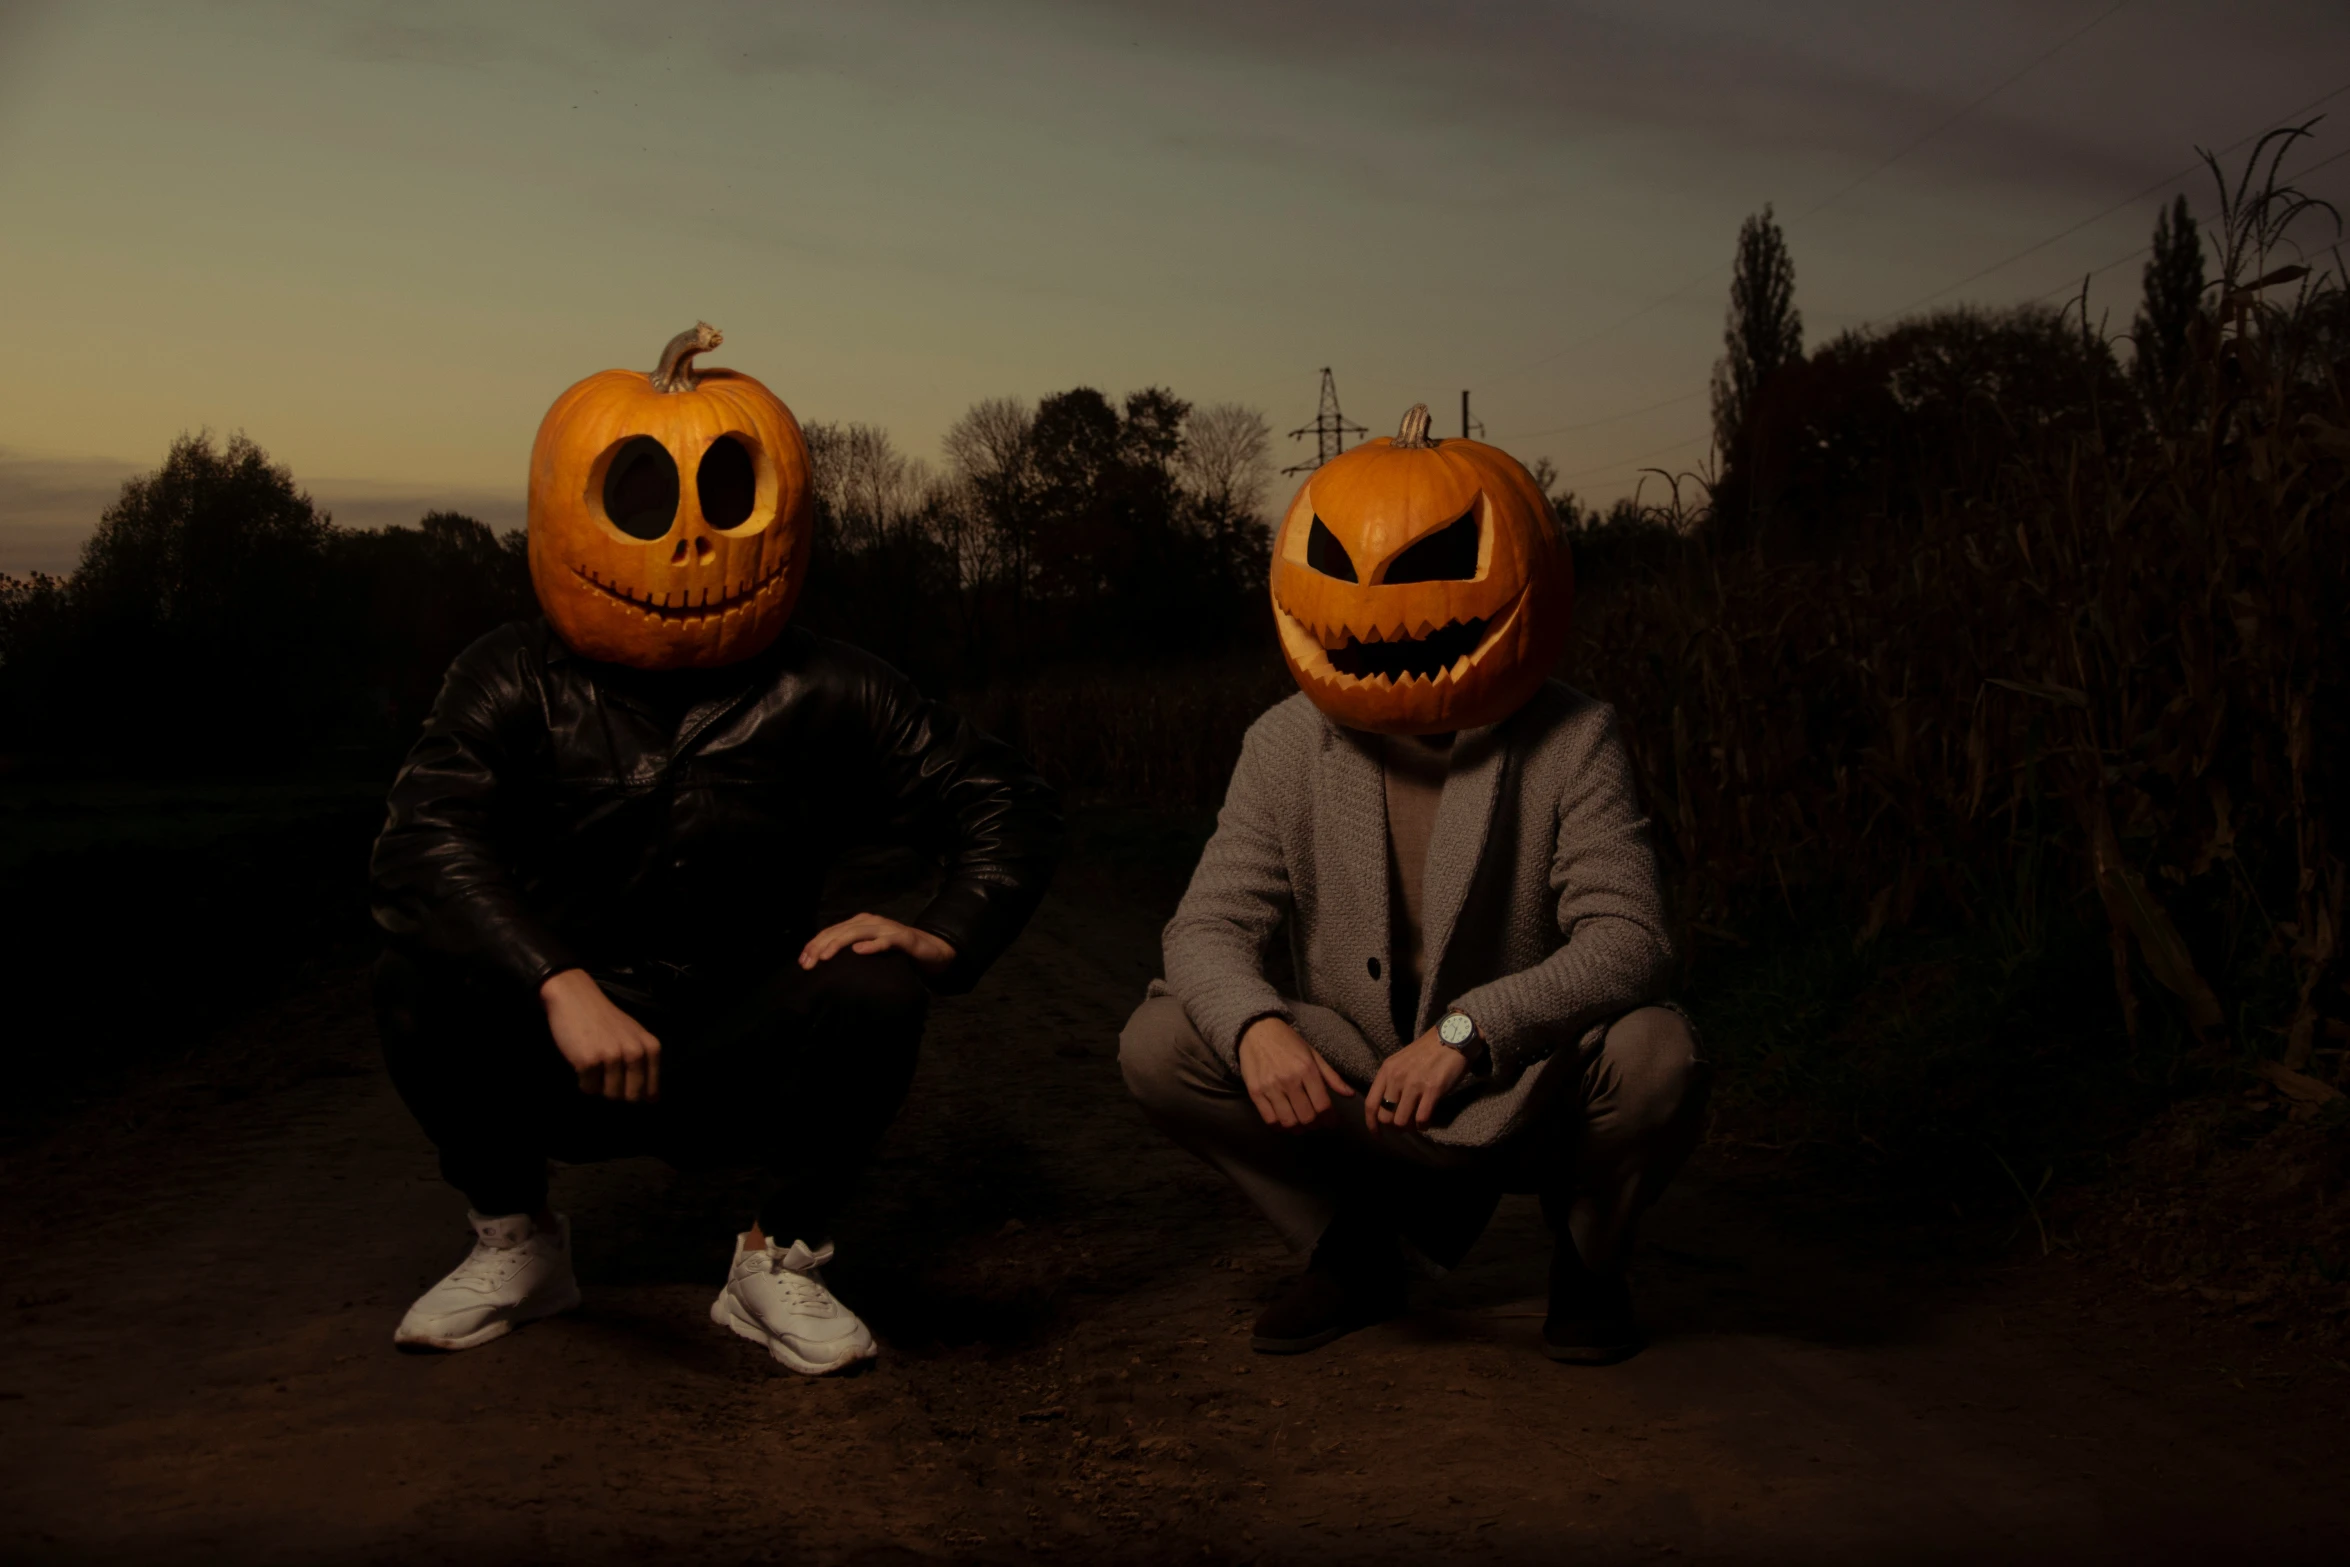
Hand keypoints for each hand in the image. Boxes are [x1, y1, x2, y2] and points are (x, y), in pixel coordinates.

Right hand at [540, 968, 661, 1101]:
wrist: (575, 998)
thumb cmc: (605, 1020)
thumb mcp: (634, 1037)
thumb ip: (646, 1065)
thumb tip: (653, 1100)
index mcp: (650, 1049)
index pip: (650, 1091)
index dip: (636, 1092)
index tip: (624, 1082)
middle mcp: (635, 1053)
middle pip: (630, 1097)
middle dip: (617, 1092)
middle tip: (606, 1073)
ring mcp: (612, 1057)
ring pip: (609, 1095)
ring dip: (599, 1086)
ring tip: (595, 1065)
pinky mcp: (589, 1061)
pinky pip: (588, 1089)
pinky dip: (583, 1082)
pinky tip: (581, 1062)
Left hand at [799, 912, 956, 976]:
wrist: (930, 949)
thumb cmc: (896, 952)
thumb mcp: (869, 949)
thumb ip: (851, 952)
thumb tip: (823, 965)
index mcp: (860, 923)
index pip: (832, 931)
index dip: (814, 944)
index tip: (802, 962)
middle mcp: (871, 922)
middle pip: (840, 930)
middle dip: (820, 946)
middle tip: (808, 963)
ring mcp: (887, 928)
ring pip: (858, 932)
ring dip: (839, 943)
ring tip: (825, 957)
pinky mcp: (903, 938)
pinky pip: (886, 940)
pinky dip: (872, 945)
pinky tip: (859, 951)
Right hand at [1237, 1015, 1355, 1130]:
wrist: (1257, 1031)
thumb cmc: (1288, 1042)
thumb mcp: (1313, 1055)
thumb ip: (1331, 1077)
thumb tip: (1350, 1095)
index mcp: (1307, 1069)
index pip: (1322, 1105)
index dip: (1330, 1119)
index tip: (1331, 1122)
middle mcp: (1289, 1080)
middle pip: (1307, 1117)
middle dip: (1315, 1125)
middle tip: (1316, 1124)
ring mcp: (1270, 1087)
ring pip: (1289, 1121)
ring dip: (1298, 1128)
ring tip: (1301, 1126)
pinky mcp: (1254, 1092)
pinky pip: (1269, 1119)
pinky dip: (1279, 1127)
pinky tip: (1284, 1122)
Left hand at [1366, 1031, 1468, 1132]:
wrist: (1452, 1037)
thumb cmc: (1427, 1051)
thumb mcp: (1401, 1061)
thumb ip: (1391, 1081)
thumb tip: (1387, 1107)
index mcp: (1386, 1070)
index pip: (1370, 1104)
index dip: (1371, 1124)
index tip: (1377, 1134)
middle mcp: (1397, 1077)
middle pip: (1385, 1117)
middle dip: (1394, 1127)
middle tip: (1404, 1126)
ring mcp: (1414, 1084)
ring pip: (1402, 1121)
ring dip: (1409, 1128)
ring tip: (1416, 1124)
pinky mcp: (1432, 1089)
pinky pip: (1421, 1119)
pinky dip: (1423, 1126)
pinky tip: (1426, 1123)